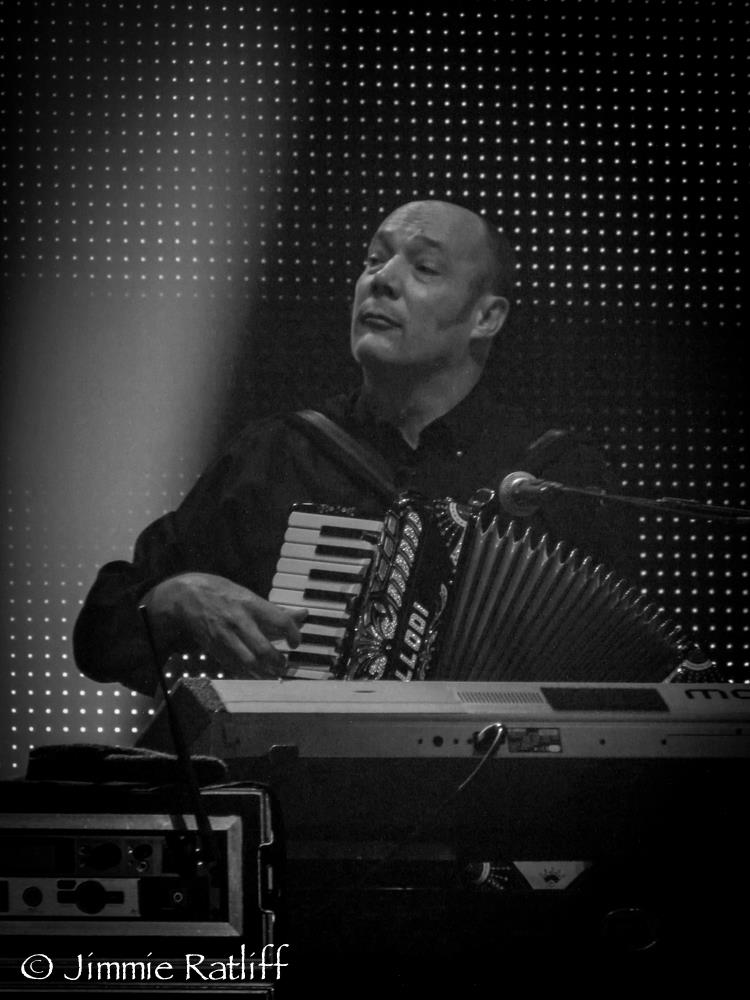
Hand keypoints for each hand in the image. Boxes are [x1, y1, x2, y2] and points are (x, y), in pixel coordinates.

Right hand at [143, 572, 305, 678]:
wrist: (185, 596)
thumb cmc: (222, 592)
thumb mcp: (249, 595)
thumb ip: (275, 609)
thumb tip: (303, 615)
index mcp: (250, 604)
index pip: (280, 621)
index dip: (294, 634)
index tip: (296, 642)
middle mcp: (238, 620)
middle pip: (263, 648)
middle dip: (277, 661)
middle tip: (284, 664)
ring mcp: (224, 636)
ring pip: (248, 662)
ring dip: (264, 672)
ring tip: (273, 672)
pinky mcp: (214, 648)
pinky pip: (234, 666)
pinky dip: (247, 673)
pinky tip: (256, 673)